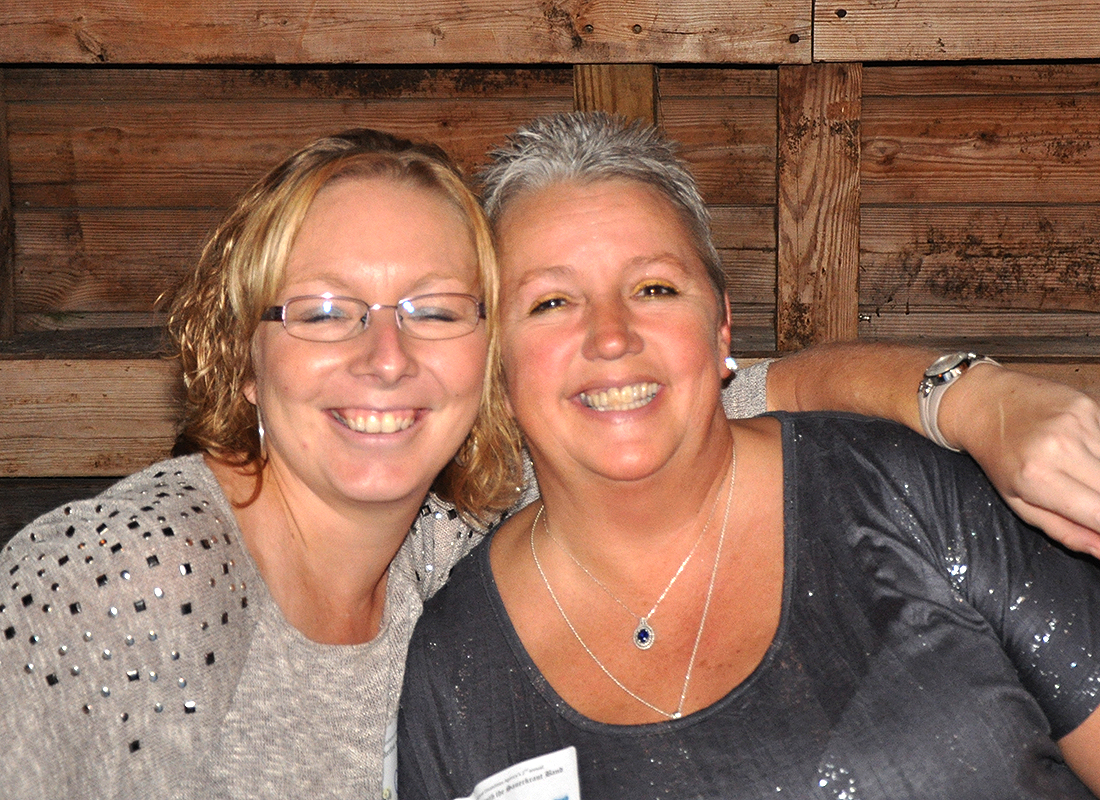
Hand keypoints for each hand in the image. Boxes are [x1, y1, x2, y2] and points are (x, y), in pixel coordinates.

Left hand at [942, 366, 1099, 558]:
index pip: (1099, 514)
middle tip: (1087, 501)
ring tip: (1080, 474)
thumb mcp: (1019, 502)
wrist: (984, 403)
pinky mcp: (1089, 405)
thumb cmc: (998, 457)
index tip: (1099, 524)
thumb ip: (1065, 531)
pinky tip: (1084, 453)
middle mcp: (1060, 448)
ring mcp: (1078, 423)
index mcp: (1038, 478)